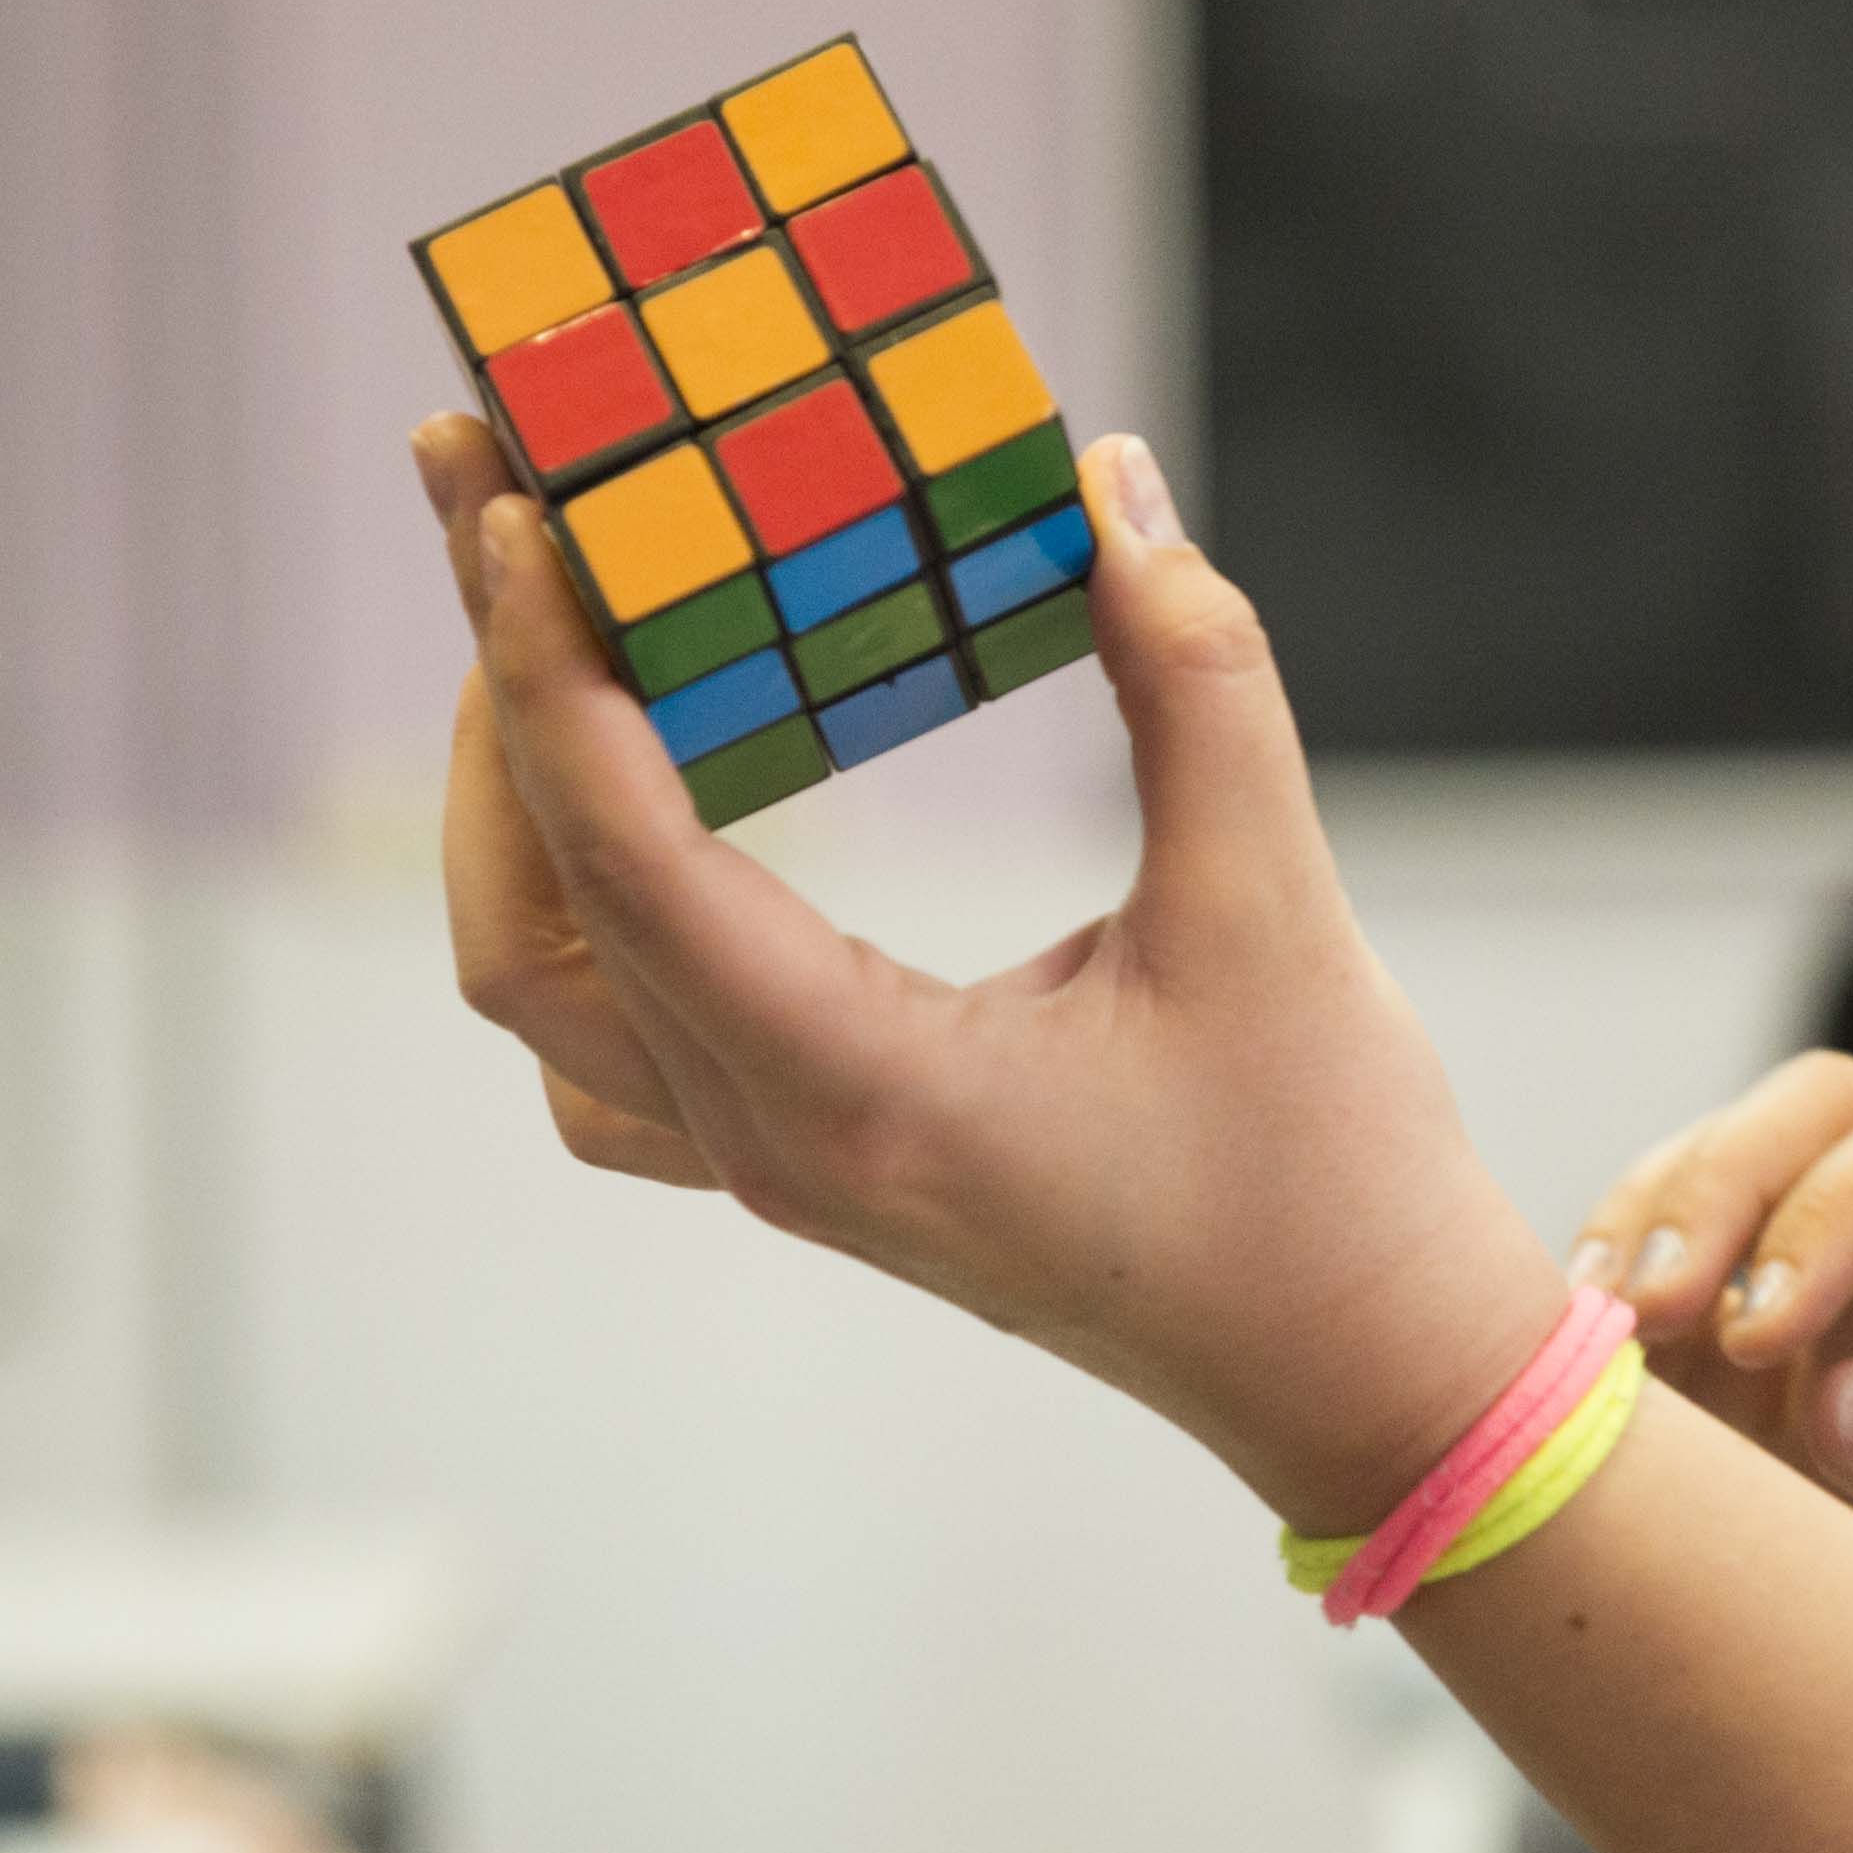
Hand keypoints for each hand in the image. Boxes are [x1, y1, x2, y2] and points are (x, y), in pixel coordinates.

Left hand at [408, 412, 1567, 1535]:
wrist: (1361, 1373)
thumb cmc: (1331, 1175)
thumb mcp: (1273, 905)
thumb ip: (1193, 675)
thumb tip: (1103, 479)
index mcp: (861, 1093)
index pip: (628, 866)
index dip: (550, 679)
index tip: (520, 515)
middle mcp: (777, 1141)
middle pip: (527, 918)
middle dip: (495, 699)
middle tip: (491, 496)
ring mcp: (777, 1164)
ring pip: (545, 986)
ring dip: (515, 802)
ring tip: (542, 615)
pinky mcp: (810, 1155)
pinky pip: (615, 1039)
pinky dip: (582, 899)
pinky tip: (633, 783)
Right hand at [1572, 1059, 1852, 1819]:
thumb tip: (1839, 1405)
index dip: (1834, 1210)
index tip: (1760, 1332)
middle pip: (1827, 1121)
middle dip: (1716, 1188)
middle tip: (1634, 1313)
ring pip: (1747, 1186)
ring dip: (1654, 1239)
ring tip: (1588, 1348)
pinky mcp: (1825, 1380)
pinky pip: (1708, 1313)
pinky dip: (1636, 1337)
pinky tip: (1588, 1394)